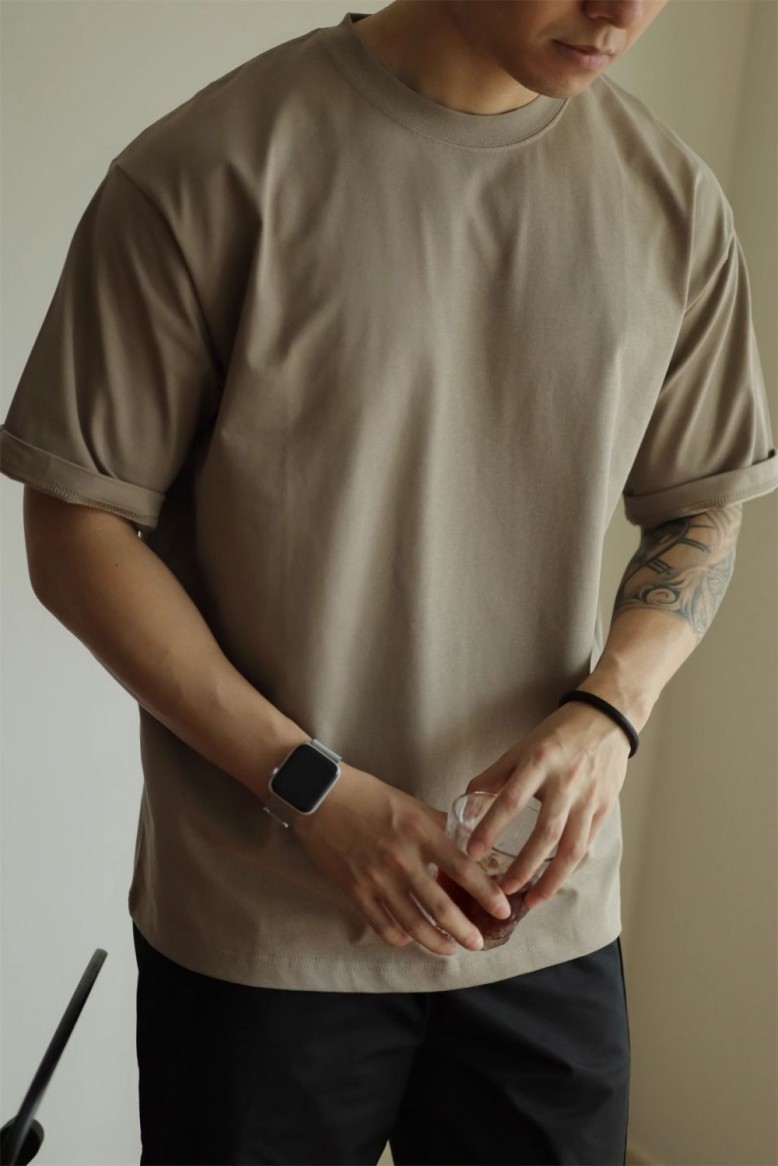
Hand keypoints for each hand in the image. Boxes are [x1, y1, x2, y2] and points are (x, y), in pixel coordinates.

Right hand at [291, 763, 512, 955]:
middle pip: (441, 907)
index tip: (502, 909)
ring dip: (436, 942)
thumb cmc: (368, 795)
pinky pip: (383, 926)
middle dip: (464, 931)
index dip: (486, 893)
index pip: (463, 869)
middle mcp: (402, 860)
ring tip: (449, 949)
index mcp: (420, 833)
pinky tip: (409, 938)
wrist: (320, 797)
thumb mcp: (411, 804)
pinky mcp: (355, 891)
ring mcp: (377, 879)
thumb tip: (467, 841)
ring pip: (414, 924)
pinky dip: (400, 937)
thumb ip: (438, 826)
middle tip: (477, 942)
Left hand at [463, 703, 629, 909]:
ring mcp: (589, 798)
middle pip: (545, 833)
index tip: (471, 853)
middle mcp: (567, 782)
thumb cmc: (559, 733)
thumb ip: (496, 775)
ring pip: (571, 848)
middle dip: (523, 867)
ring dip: (550, 879)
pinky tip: (554, 882)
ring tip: (530, 899)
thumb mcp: (522, 746)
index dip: (490, 828)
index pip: (511, 800)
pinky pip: (586, 845)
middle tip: (501, 889)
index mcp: (540, 761)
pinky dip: (569, 867)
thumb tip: (466, 800)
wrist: (607, 720)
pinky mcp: (605, 808)